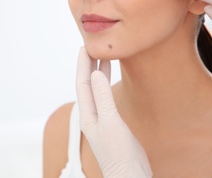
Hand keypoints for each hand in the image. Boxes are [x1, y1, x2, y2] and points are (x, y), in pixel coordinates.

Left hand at [76, 47, 152, 176]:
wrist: (129, 175)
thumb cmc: (120, 154)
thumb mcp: (111, 122)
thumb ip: (103, 98)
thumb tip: (95, 74)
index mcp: (88, 114)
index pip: (82, 82)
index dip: (83, 64)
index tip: (85, 46)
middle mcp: (92, 114)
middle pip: (87, 84)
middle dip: (89, 65)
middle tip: (93, 46)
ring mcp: (101, 118)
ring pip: (96, 89)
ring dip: (98, 73)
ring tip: (102, 57)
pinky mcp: (111, 122)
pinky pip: (105, 96)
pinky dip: (106, 84)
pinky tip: (110, 81)